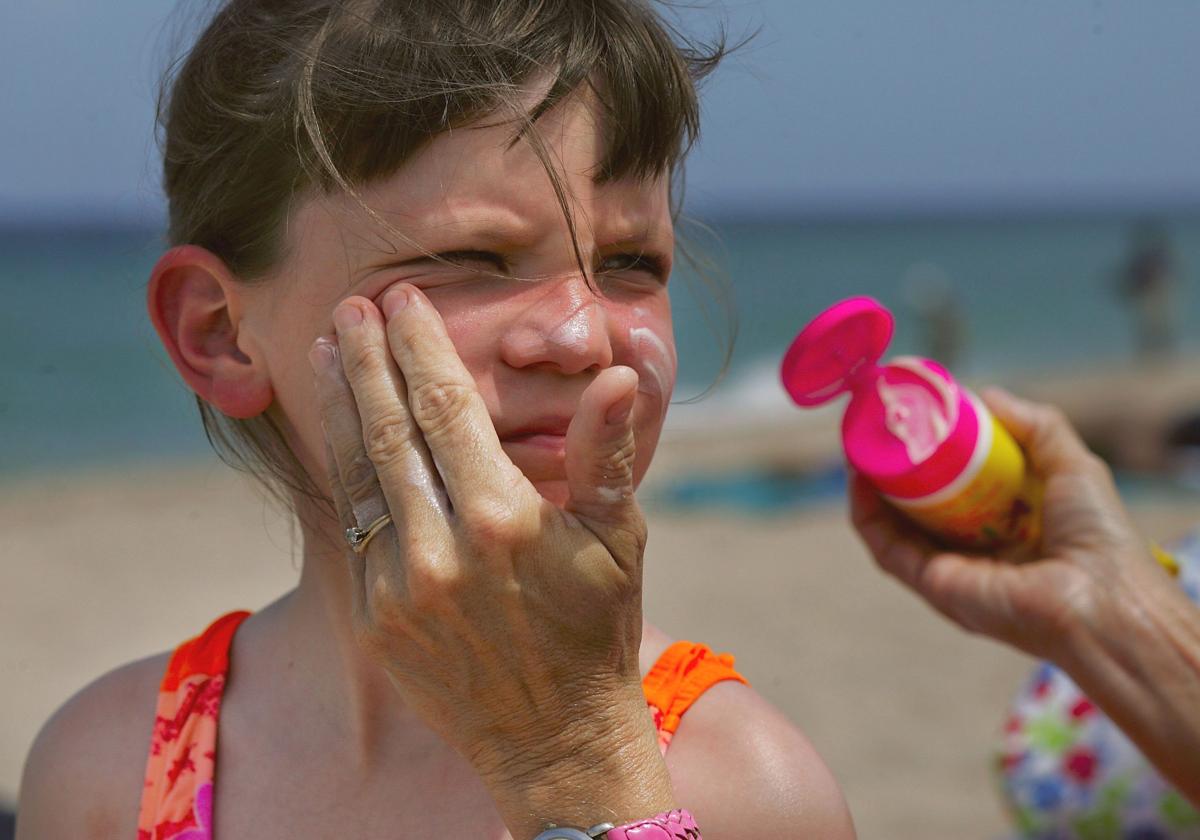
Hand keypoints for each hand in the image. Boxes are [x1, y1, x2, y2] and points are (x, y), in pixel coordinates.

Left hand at [309, 284, 672, 834]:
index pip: (448, 409)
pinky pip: (355, 529)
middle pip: (389, 430)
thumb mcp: (618, 539)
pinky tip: (342, 434)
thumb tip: (612, 375)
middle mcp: (439, 550)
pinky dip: (346, 472)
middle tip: (353, 305)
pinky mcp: (373, 620)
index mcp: (502, 520)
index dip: (421, 348)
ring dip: (341, 406)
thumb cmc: (597, 628)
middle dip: (369, 360)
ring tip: (329, 350)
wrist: (556, 736)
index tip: (404, 302)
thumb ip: (604, 452)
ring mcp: (397, 589)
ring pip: (358, 474)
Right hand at [849, 387, 1171, 661]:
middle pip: (917, 508)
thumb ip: (1037, 427)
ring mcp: (950, 572)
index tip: (915, 423)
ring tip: (862, 445)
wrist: (1104, 600)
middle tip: (879, 430)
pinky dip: (867, 514)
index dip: (932, 458)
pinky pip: (887, 548)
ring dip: (870, 488)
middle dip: (893, 469)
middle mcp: (973, 554)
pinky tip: (860, 478)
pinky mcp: (933, 586)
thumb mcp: (1072, 465)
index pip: (956, 491)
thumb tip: (985, 396)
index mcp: (1006, 530)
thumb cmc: (1100, 538)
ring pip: (893, 526)